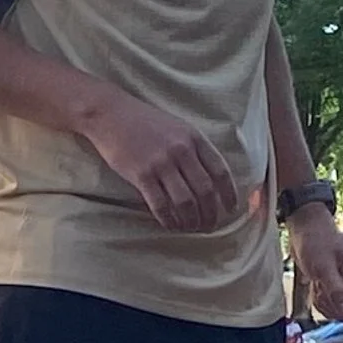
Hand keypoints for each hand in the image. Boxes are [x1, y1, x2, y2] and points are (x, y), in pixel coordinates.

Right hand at [84, 93, 241, 232]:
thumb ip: (194, 148)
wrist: (110, 114)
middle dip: (211, 213)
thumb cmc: (144, 121)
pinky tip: (171, 225)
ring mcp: (161, 163)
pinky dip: (169, 219)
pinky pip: (160, 204)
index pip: (220, 171)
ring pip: (185, 201)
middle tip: (210, 226)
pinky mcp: (141, 175)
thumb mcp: (177, 127)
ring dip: (191, 220)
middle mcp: (181, 151)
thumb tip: (209, 177)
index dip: (229, 194)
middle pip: (205, 190)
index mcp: (194, 138)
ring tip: (191, 228)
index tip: (231, 209)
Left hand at [290, 207, 342, 321]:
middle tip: (320, 288)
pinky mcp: (338, 289)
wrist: (304, 231)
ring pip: (341, 310)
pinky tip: (316, 287)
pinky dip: (320, 301)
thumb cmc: (316, 240)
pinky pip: (332, 307)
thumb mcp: (323, 267)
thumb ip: (336, 290)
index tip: (328, 297)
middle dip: (333, 303)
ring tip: (317, 284)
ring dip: (325, 303)